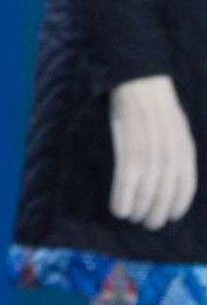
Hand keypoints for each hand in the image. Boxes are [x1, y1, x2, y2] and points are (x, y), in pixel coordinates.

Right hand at [110, 73, 197, 229]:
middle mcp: (171, 158)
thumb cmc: (156, 104)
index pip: (185, 190)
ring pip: (145, 196)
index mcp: (185, 152)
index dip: (177, 207)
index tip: (169, 217)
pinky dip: (122, 201)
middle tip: (147, 223)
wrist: (139, 82)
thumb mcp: (178, 129)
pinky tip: (118, 210)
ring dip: (137, 212)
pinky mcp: (129, 153)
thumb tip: (172, 176)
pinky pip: (126, 186)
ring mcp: (150, 157)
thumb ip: (178, 152)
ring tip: (131, 217)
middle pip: (164, 198)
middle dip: (156, 216)